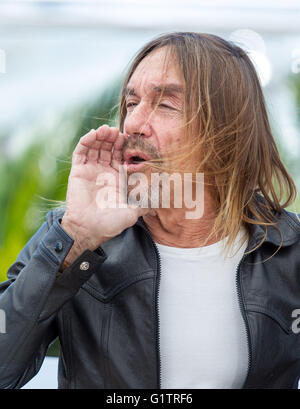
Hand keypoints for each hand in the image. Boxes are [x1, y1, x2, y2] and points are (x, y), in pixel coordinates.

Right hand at [61, 125, 152, 264]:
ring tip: (106, 130)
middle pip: (109, 148)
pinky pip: (81, 152)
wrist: (89, 230)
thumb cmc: (111, 223)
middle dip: (113, 138)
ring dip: (100, 136)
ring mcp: (90, 170)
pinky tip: (93, 134)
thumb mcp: (133, 212)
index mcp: (117, 178)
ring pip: (95, 147)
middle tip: (118, 131)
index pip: (121, 156)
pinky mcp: (78, 171)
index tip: (130, 138)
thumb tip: (161, 203)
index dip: (125, 146)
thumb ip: (146, 204)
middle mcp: (104, 172)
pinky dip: (86, 141)